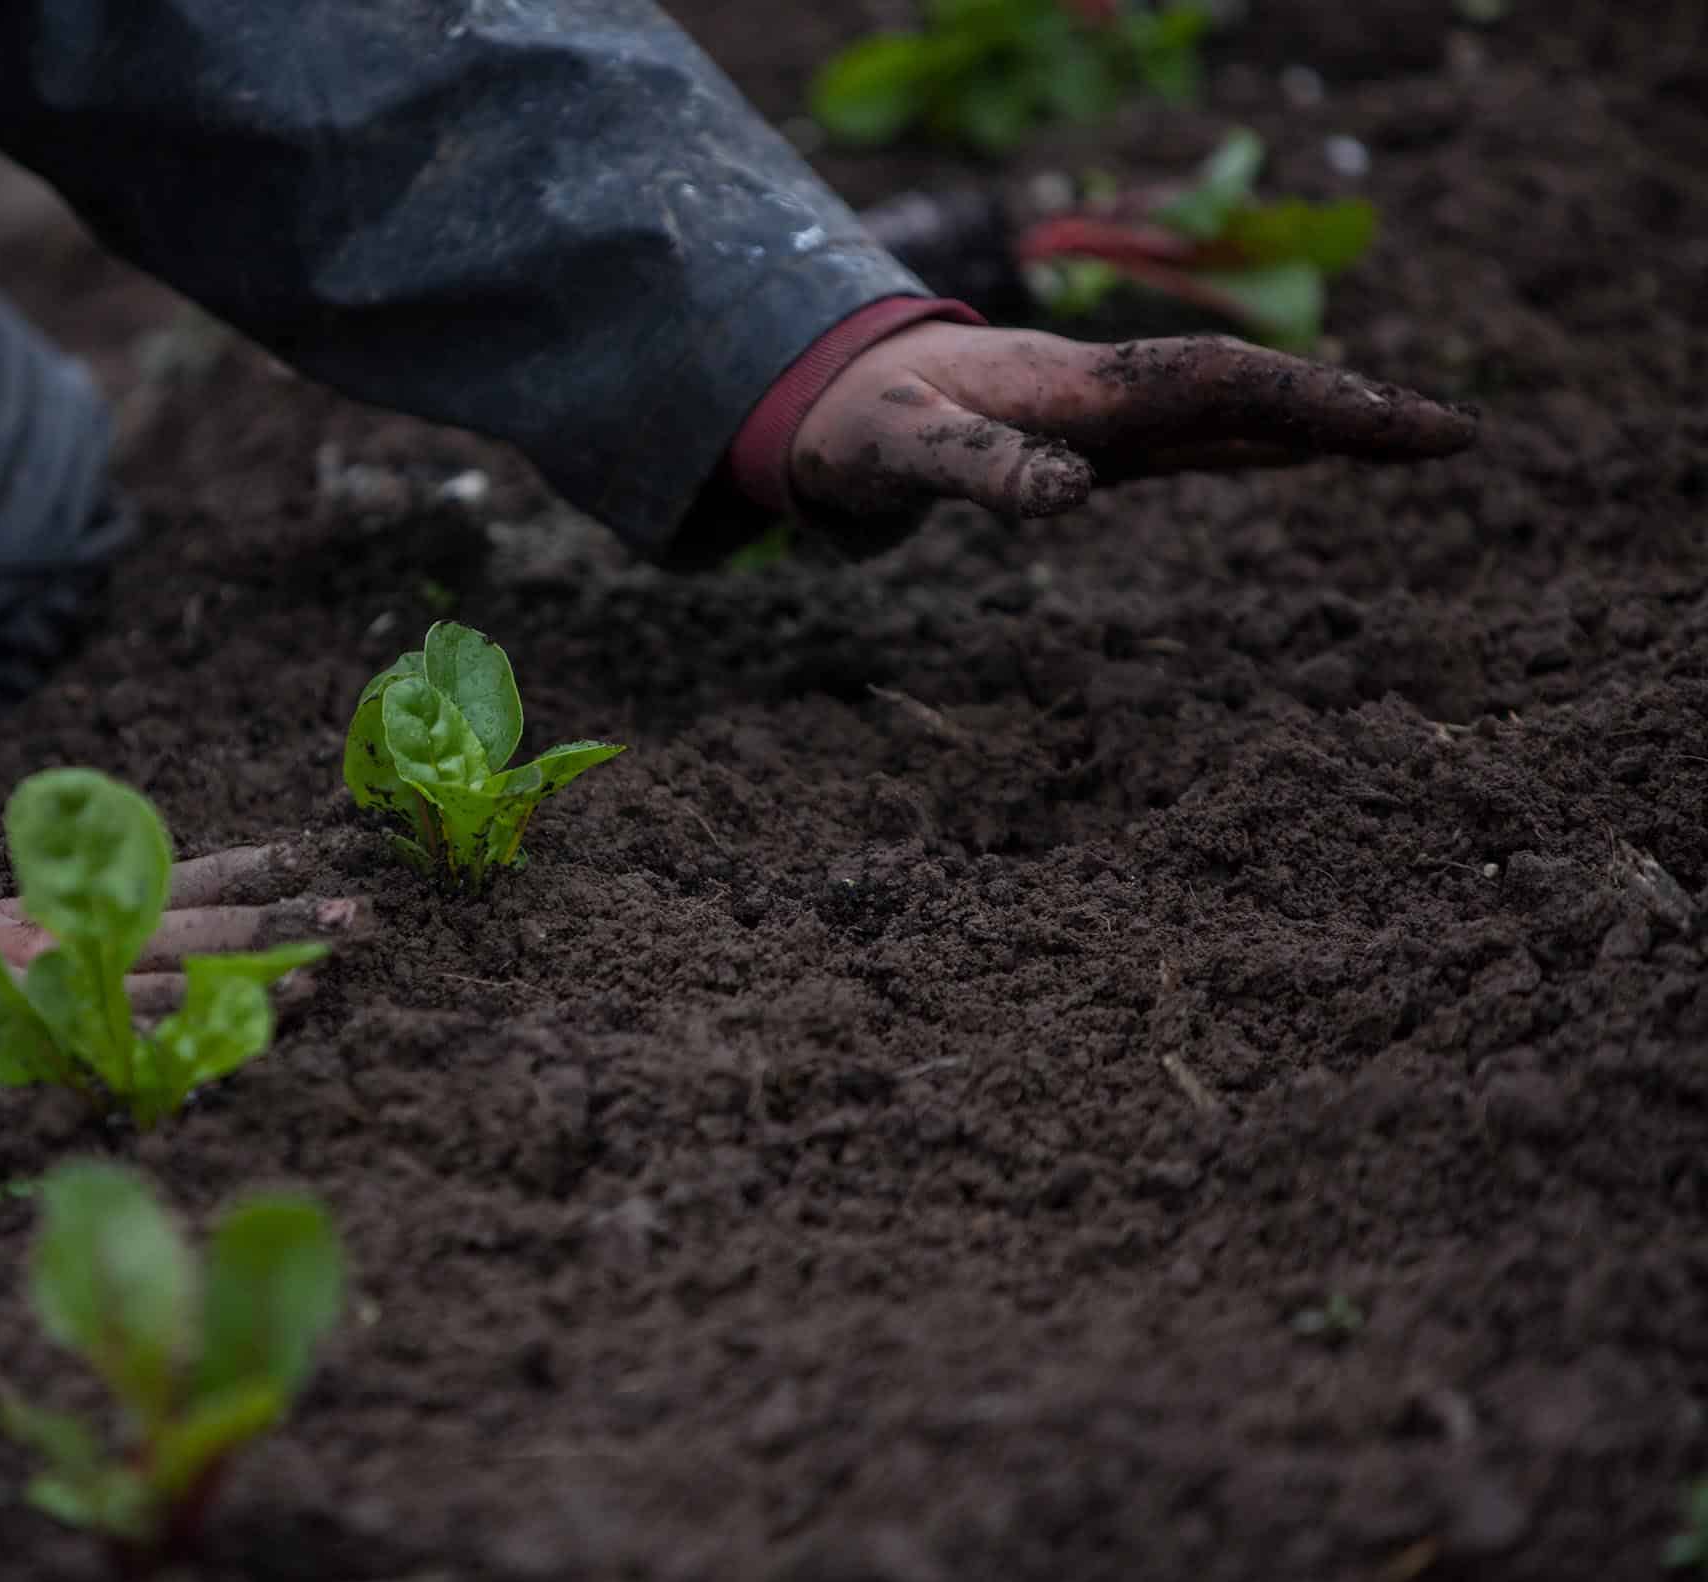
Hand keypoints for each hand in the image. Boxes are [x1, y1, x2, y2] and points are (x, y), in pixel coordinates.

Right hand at [0, 846, 363, 1104]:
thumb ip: (46, 951)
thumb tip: (110, 961)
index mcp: (62, 912)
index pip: (167, 880)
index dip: (241, 872)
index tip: (304, 857)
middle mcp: (68, 937)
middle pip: (194, 923)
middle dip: (280, 921)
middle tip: (359, 915)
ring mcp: (51, 984)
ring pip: (169, 976)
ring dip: (246, 981)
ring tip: (322, 981)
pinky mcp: (23, 1035)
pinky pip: (105, 1043)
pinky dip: (164, 1046)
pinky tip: (220, 1048)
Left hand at [787, 321, 1476, 527]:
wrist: (821, 394)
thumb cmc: (854, 425)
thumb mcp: (896, 451)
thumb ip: (973, 469)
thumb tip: (1065, 496)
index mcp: (1075, 389)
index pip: (1219, 385)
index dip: (1313, 401)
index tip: (1399, 423)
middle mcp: (1107, 393)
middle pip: (1251, 391)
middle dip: (1353, 410)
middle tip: (1461, 435)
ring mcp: (1106, 416)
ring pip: (1234, 412)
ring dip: (1325, 422)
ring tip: (1426, 438)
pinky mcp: (1091, 439)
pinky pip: (1194, 435)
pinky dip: (1262, 438)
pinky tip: (1309, 449)